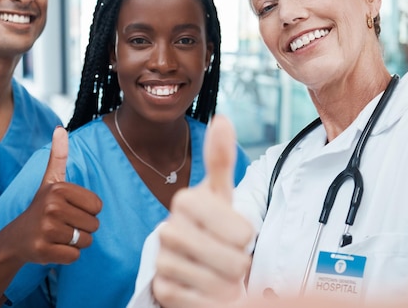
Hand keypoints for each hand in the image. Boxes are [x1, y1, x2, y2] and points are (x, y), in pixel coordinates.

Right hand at [6, 126, 102, 264]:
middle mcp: (52, 207)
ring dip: (76, 242)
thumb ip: (59, 155)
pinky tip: (54, 247)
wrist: (16, 238)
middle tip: (63, 224)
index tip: (69, 208)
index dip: (88, 210)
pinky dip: (68, 255)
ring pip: (86, 241)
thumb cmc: (41, 207)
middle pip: (94, 225)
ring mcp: (46, 230)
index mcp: (58, 189)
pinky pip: (75, 256)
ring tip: (59, 235)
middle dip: (83, 228)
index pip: (98, 206)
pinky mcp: (43, 250)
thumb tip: (60, 128)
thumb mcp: (50, 180)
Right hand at [152, 115, 253, 306]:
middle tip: (227, 255)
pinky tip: (205, 287)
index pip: (242, 233)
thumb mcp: (220, 193)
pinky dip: (213, 299)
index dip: (246, 236)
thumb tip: (222, 118)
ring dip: (227, 283)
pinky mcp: (161, 289)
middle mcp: (168, 228)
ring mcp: (163, 260)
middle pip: (234, 262)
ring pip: (220, 284)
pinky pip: (203, 301)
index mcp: (186, 200)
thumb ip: (220, 159)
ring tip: (218, 271)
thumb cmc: (211, 225)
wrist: (191, 261)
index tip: (234, 232)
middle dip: (238, 263)